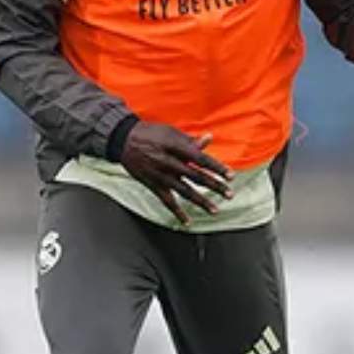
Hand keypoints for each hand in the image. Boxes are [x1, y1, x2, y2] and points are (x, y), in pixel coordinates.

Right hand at [119, 122, 233, 224]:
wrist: (123, 140)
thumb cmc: (150, 133)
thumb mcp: (170, 132)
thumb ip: (190, 140)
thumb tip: (209, 138)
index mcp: (175, 147)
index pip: (201, 159)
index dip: (216, 168)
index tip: (230, 176)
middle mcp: (168, 162)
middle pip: (196, 177)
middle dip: (214, 186)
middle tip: (230, 194)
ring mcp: (160, 175)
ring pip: (184, 191)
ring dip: (201, 202)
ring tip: (215, 210)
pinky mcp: (152, 184)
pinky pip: (166, 201)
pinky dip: (177, 212)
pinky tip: (187, 222)